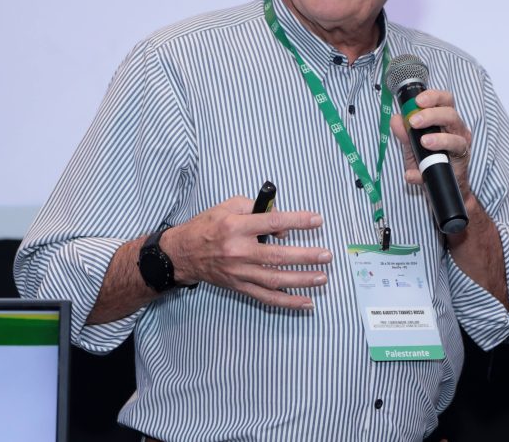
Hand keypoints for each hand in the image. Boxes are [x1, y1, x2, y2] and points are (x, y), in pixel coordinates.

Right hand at [161, 196, 331, 309]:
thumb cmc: (207, 226)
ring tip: (322, 277)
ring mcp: (239, 272)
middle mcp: (238, 251)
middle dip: (305, 256)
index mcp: (236, 227)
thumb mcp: (228, 206)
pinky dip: (287, 302)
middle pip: (277, 256)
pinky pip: (266, 297)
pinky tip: (306, 302)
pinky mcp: (239, 287)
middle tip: (326, 255)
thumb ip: (257, 209)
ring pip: (275, 279)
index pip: (272, 222)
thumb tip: (283, 227)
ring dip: (302, 280)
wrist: (182, 253)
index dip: (297, 221)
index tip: (317, 220)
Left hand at [390, 88, 472, 199]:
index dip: (433, 97)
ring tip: (424, 142)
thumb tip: (396, 119)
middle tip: (414, 121)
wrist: (437, 183)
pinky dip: (432, 166)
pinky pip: (450, 164)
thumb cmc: (427, 158)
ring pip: (457, 137)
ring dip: (440, 139)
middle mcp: (456, 129)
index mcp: (445, 119)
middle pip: (450, 114)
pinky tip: (416, 172)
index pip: (444, 100)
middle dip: (432, 115)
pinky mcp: (461, 163)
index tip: (417, 101)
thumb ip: (404, 133)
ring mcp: (461, 145)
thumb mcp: (412, 146)